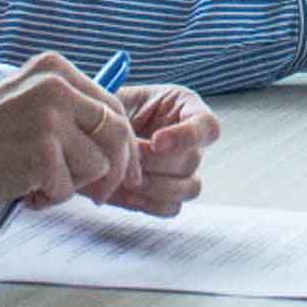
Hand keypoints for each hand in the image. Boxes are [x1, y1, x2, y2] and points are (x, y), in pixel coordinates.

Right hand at [0, 52, 155, 218]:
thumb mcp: (22, 104)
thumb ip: (64, 113)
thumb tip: (116, 143)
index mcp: (54, 68)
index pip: (113, 106)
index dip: (124, 145)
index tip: (127, 171)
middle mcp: (57, 85)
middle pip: (118, 133)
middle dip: (117, 170)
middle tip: (102, 197)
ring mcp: (50, 117)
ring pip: (98, 165)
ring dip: (71, 186)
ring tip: (34, 185)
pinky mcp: (42, 153)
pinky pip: (70, 188)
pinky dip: (48, 199)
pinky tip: (20, 190)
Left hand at [108, 83, 219, 216]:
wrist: (100, 134)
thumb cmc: (115, 109)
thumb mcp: (122, 99)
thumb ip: (129, 110)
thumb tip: (127, 136)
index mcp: (187, 108)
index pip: (207, 125)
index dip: (186, 136)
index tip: (156, 140)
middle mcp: (193, 142)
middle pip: (193, 160)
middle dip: (156, 162)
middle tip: (128, 159)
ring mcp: (185, 171)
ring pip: (190, 188)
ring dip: (156, 186)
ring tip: (127, 179)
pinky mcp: (170, 195)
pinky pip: (172, 207)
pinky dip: (150, 203)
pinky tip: (128, 194)